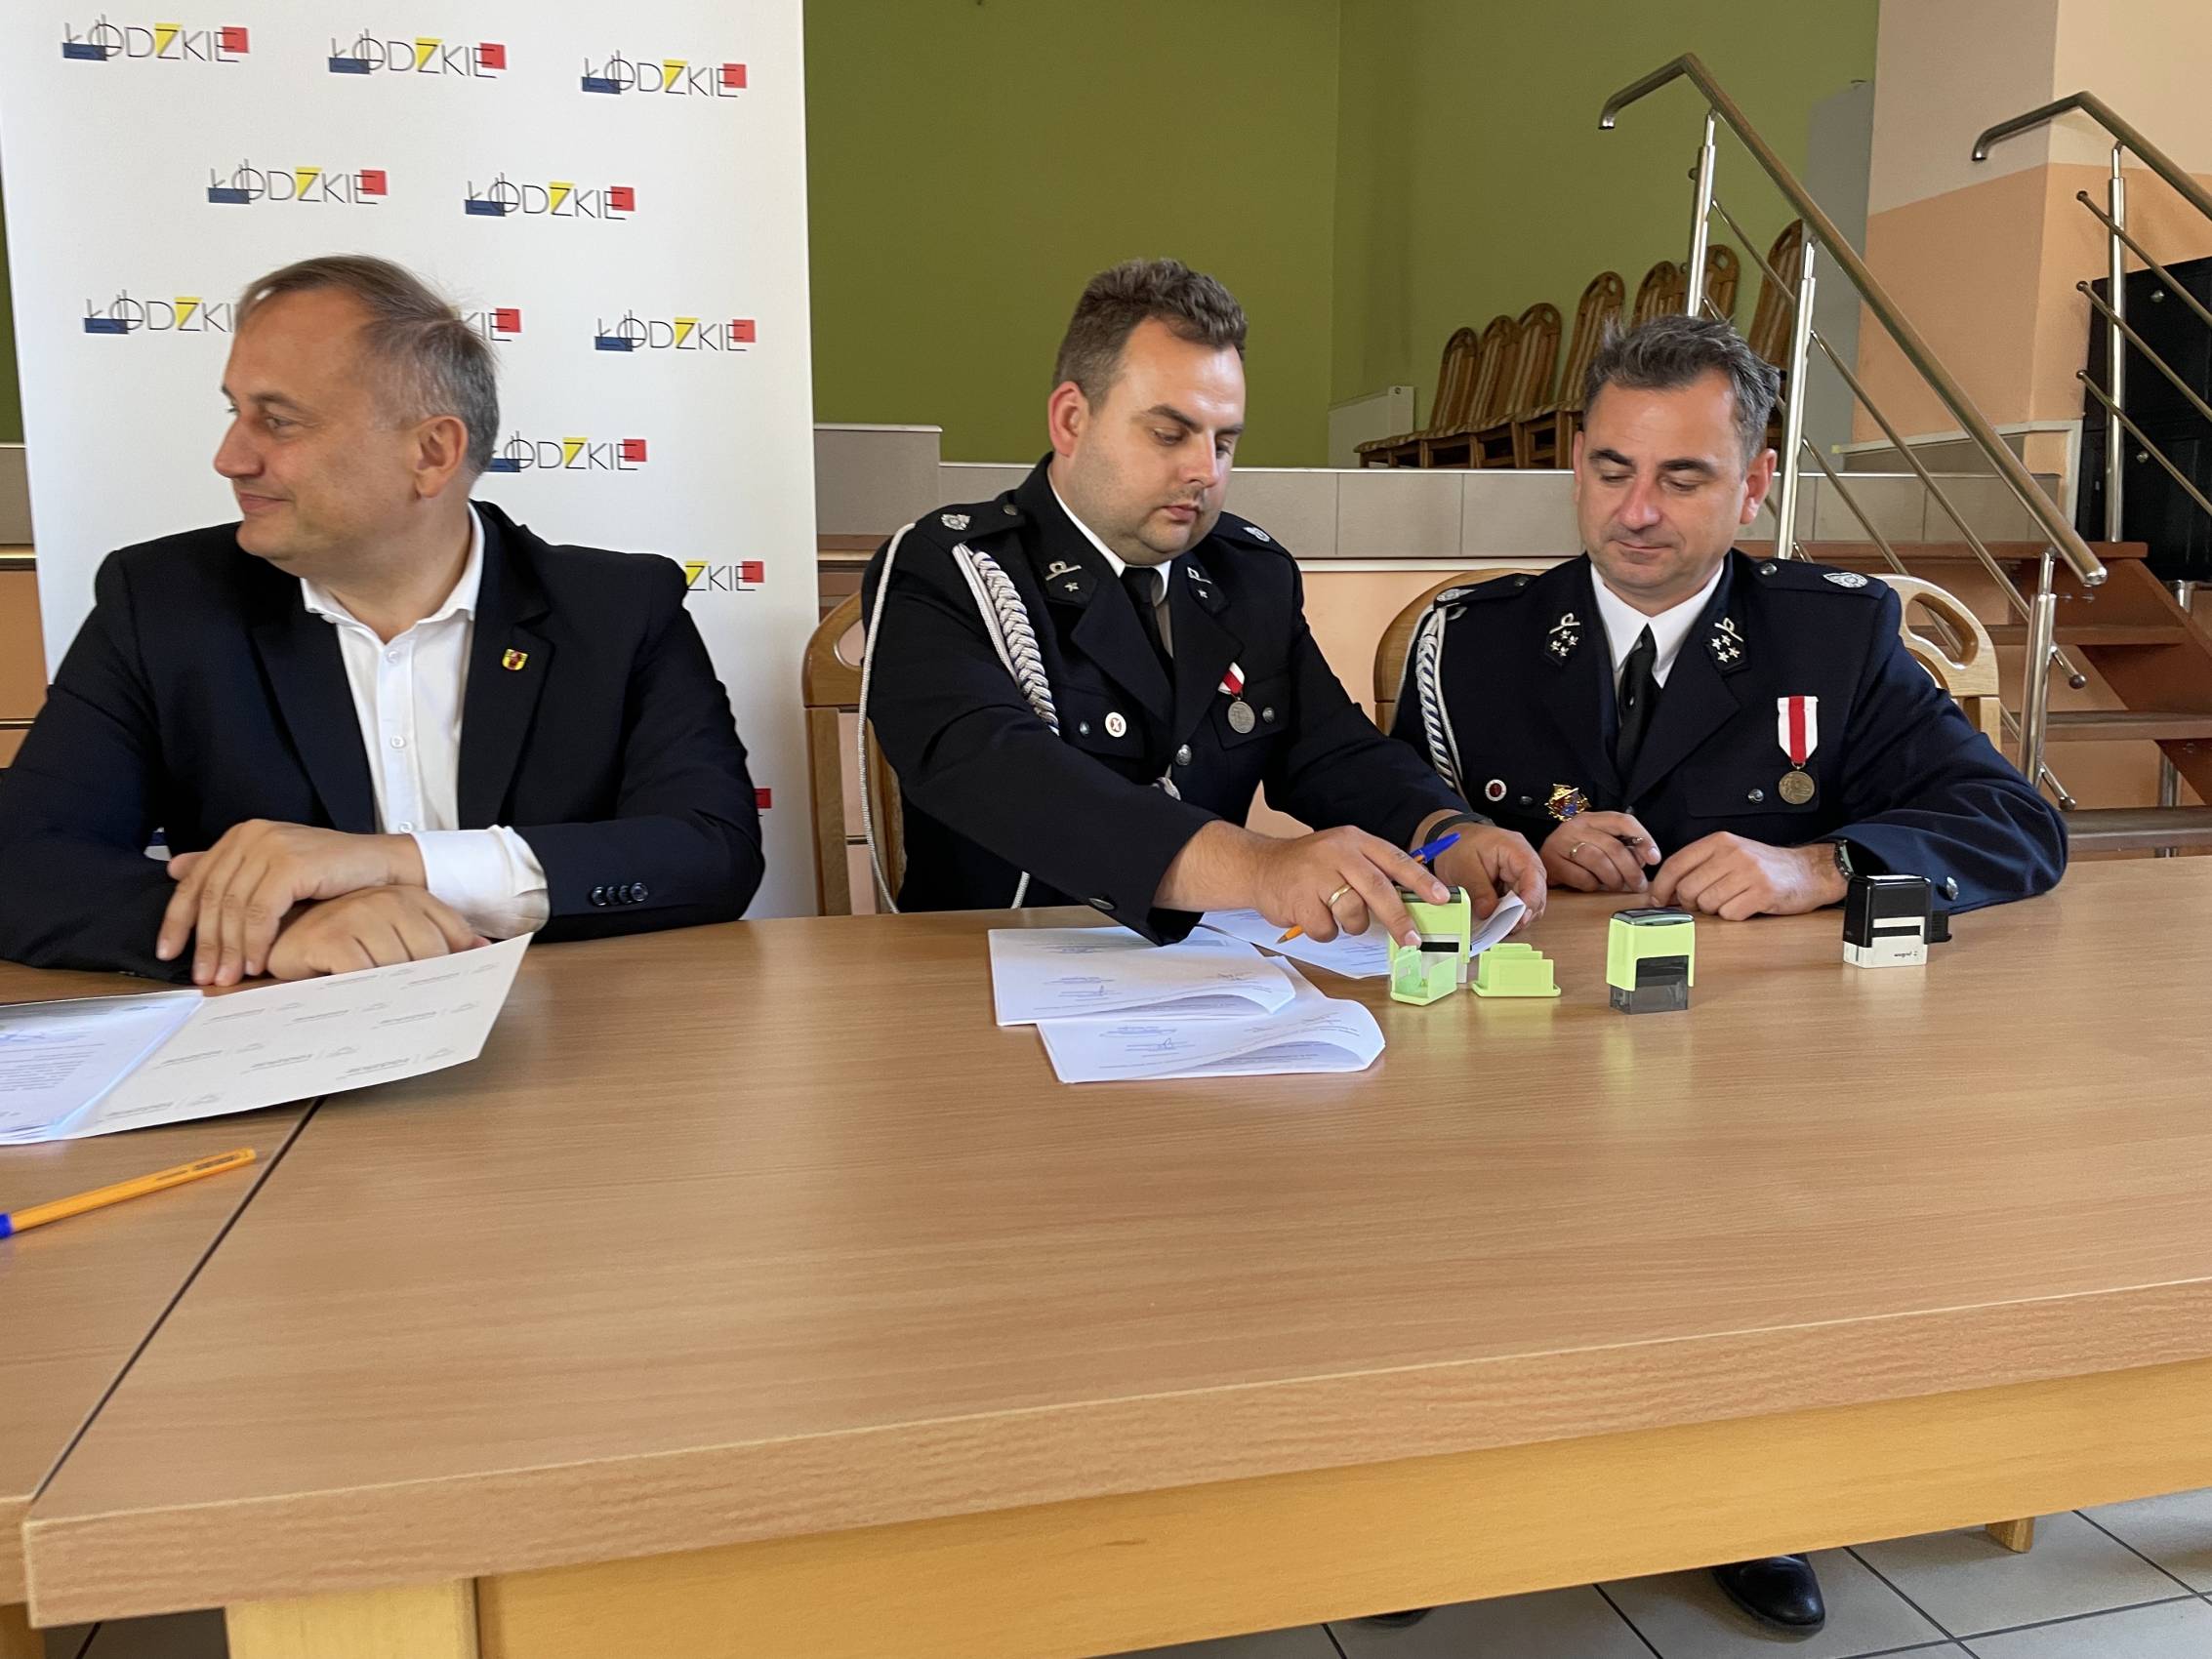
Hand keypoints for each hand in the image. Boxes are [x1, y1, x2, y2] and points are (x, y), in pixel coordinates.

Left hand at [158, 821, 426, 985]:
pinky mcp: (291, 864)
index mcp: (242, 835)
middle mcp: (252, 835)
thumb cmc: (334, 873)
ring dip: (229, 949)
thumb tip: (176, 871)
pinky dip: (254, 942)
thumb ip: (231, 870)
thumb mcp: (276, 870)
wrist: (383, 866)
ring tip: (229, 977)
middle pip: (212, 897)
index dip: (177, 920)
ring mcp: (271, 847)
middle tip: (204, 976)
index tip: (168, 952)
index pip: (196, 881)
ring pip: (233, 908)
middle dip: (205, 943)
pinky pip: (260, 912)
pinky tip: (256, 963)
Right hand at [264, 888, 484, 980]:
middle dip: (421, 985)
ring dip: (389, 993)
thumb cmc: (341, 943)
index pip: (453, 935)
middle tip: (406, 1003)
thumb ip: (438, 938)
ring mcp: (356, 914)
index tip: (446, 988)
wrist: (284, 942)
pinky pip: (364, 975)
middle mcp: (385, 899)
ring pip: (398, 968)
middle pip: (430, 955)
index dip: (452, 967)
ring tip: (376, 1001)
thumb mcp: (394, 936)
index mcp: (407, 896)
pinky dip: (362, 993)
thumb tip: (485, 951)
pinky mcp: (329, 937)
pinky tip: (355, 998)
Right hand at [1248, 826, 1451, 946]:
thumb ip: (1372, 871)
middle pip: (1378, 888)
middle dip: (1398, 918)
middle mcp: (1337, 853)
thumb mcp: (1341, 854)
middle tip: (1412, 939)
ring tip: (1335, 913)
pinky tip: (1312, 915)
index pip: (1394, 859)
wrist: (1260, 866)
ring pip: (1353, 914)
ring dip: (1351, 924)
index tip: (1440, 897)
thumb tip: (1411, 901)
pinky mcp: (1299, 899)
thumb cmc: (1308, 866)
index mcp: (1354, 841)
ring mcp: (1316, 875)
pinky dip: (1325, 930)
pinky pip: (1327, 929)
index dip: (1420, 880)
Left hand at [1430, 826, 1547, 928]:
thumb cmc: (1459, 846)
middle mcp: (1524, 862)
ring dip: (1517, 916)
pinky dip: (1509, 914)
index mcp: (1516, 849)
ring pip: (1530, 901)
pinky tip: (1497, 920)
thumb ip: (1478, 890)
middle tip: (1507, 928)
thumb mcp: (1463, 867)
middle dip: (1524, 913)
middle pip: (1536, 891)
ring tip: (1499, 926)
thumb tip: (1489, 913)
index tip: (1520, 918)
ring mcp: (1520, 874)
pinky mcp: (1513, 885)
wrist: (1451, 839)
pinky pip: (1518, 904)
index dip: (1531, 899)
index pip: (1533, 875)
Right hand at [1540, 812, 1661, 894]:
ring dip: (1613, 879)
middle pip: (1613, 846)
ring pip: (1598, 861)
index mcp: (1592, 818)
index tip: (1654, 858)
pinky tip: (1593, 885)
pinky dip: (1592, 885)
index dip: (1643, 839)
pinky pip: (1582, 877)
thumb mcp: (1599, 844)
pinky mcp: (1551, 862)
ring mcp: (1561, 843)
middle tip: (1639, 884)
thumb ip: (1622, 848)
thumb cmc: (1575, 854)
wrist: (1537, 862)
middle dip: (1631, 869)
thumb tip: (1643, 860)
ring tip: (1617, 886)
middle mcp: (1576, 827)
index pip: (1623, 821)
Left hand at [1648, 834, 1846, 919]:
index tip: (1657, 899)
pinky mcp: (1762, 893)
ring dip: (1714, 910)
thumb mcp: (1730, 854)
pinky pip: (1730, 914)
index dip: (1661, 886)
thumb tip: (1664, 890)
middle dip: (1690, 902)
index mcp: (1720, 841)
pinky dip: (1733, 915)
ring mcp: (1748, 872)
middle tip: (1704, 902)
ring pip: (1707, 904)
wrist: (1808, 871)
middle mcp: (1732, 854)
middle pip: (1687, 888)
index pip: (1676, 864)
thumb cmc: (1764, 866)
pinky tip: (1745, 905)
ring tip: (1730, 900)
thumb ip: (1699, 866)